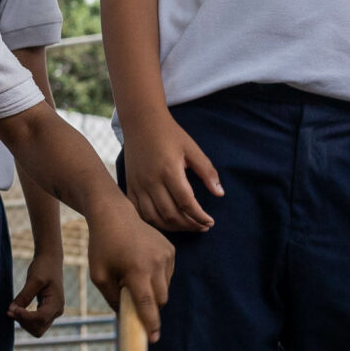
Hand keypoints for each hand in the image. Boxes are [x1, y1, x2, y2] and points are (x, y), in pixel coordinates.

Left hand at [10, 247, 65, 335]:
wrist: (51, 260)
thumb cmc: (44, 267)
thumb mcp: (33, 280)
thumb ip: (24, 296)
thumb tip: (11, 310)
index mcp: (56, 303)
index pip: (40, 318)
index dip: (24, 317)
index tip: (11, 309)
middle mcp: (57, 311)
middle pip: (39, 329)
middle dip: (23, 323)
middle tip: (10, 311)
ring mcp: (52, 312)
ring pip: (37, 328)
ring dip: (23, 323)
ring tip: (12, 310)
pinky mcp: (46, 310)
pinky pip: (36, 322)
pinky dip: (25, 320)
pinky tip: (16, 310)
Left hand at [86, 205, 172, 340]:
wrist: (114, 215)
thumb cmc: (102, 246)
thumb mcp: (99, 275)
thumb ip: (112, 298)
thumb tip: (125, 316)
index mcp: (137, 270)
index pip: (147, 304)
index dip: (151, 323)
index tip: (152, 339)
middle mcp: (156, 263)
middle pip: (160, 299)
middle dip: (150, 307)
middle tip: (135, 305)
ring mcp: (166, 256)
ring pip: (165, 287)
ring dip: (152, 290)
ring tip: (131, 275)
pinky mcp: (170, 250)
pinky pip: (166, 274)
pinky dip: (156, 277)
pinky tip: (139, 265)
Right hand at [121, 113, 220, 232]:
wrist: (141, 123)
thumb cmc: (170, 135)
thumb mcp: (193, 149)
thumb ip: (207, 172)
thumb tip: (219, 194)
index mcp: (169, 171)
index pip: (186, 203)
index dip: (200, 216)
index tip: (210, 222)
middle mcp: (151, 181)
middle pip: (170, 214)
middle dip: (189, 225)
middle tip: (202, 226)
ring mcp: (138, 185)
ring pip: (154, 217)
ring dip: (172, 227)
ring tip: (186, 226)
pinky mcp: (130, 186)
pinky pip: (139, 211)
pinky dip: (152, 221)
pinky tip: (165, 221)